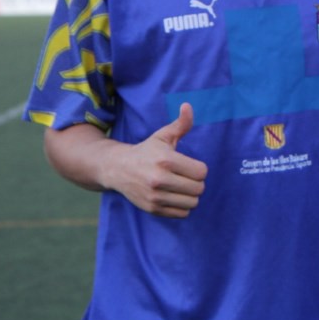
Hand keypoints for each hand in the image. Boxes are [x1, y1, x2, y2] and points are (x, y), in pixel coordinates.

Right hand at [103, 103, 208, 217]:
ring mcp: (155, 196)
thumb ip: (180, 124)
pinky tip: (174, 196)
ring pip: (192, 203)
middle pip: (199, 188)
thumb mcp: (162, 136)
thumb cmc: (146, 150)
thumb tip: (188, 105)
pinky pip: (181, 214)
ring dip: (191, 196)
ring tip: (182, 187)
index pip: (201, 172)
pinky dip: (182, 207)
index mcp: (165, 160)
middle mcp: (159, 179)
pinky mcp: (152, 209)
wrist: (117, 169)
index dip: (199, 169)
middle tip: (186, 177)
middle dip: (197, 183)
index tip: (190, 166)